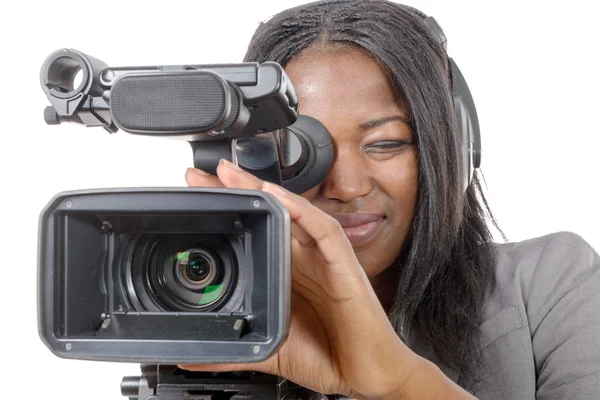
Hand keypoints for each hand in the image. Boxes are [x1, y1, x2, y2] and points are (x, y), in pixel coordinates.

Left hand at [180, 160, 420, 398]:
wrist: (367, 374)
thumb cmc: (327, 357)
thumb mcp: (269, 350)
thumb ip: (234, 350)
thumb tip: (193, 359)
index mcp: (287, 275)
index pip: (255, 233)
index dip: (228, 215)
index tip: (194, 200)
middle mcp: (304, 260)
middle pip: (268, 215)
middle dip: (236, 192)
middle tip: (198, 175)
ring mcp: (323, 258)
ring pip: (292, 213)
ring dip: (262, 190)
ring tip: (230, 174)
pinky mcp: (344, 263)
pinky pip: (323, 229)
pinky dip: (301, 210)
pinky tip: (278, 195)